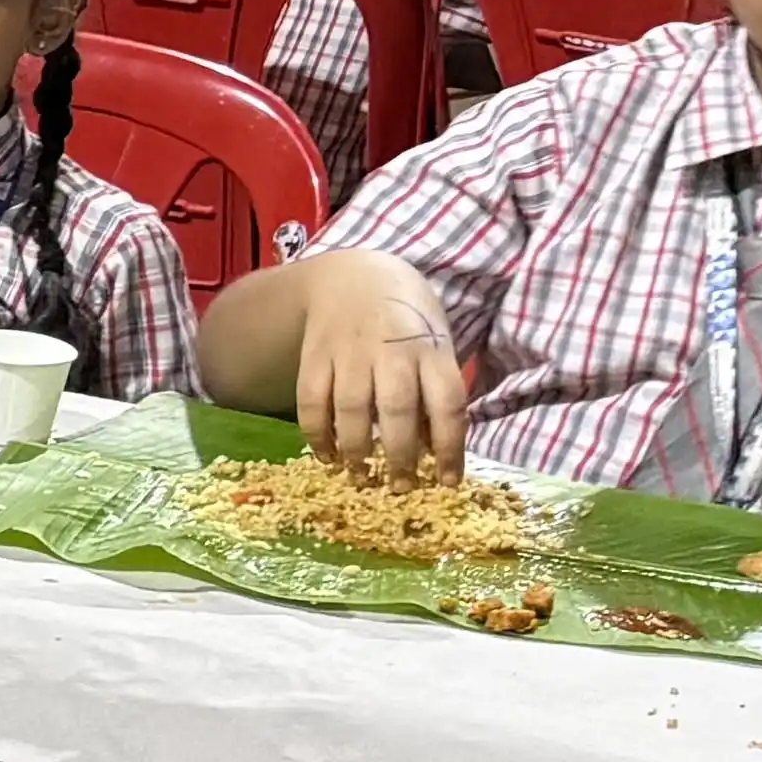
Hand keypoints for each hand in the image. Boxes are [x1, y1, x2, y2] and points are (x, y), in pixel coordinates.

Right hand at [285, 250, 467, 479]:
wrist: (353, 275)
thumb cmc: (407, 318)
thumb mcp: (434, 343)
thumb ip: (434, 390)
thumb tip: (430, 449)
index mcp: (431, 348)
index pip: (448, 404)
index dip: (450, 449)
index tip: (448, 483)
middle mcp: (392, 350)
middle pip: (397, 411)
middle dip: (400, 457)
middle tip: (401, 486)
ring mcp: (349, 352)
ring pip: (351, 410)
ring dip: (356, 451)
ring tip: (361, 475)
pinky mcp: (314, 356)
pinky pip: (311, 401)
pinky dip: (317, 435)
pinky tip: (327, 455)